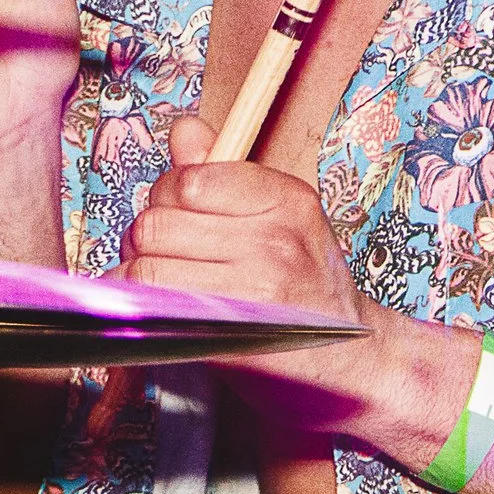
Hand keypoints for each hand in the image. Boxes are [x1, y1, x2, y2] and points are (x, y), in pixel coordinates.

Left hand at [118, 114, 386, 430]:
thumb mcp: (281, 219)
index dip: (165, 200)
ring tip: (160, 289)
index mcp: (286, 198)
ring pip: (145, 267)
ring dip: (136, 280)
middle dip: (143, 243)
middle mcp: (275, 239)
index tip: (176, 221)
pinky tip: (159, 314)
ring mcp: (257, 289)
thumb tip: (184, 130)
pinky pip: (155, 309)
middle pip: (156, 223)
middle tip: (162, 259)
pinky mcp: (234, 337)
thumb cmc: (309, 290)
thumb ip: (223, 174)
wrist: (357, 363)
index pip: (186, 181)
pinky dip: (141, 311)